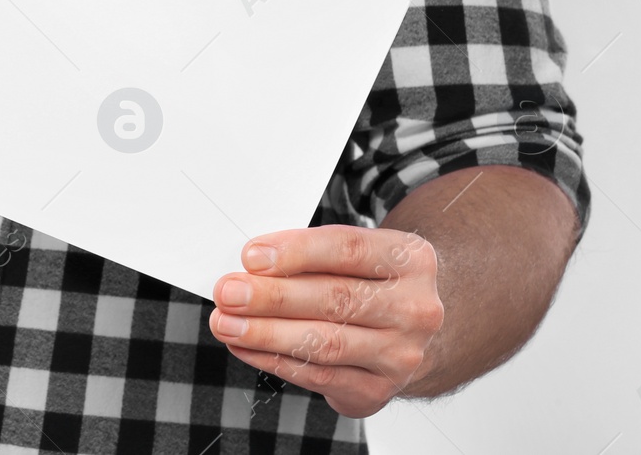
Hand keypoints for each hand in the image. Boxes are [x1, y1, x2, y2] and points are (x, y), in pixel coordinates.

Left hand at [208, 225, 444, 417]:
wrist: (410, 329)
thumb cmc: (368, 279)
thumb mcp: (354, 253)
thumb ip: (310, 253)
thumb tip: (253, 265)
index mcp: (410, 260)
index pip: (348, 250)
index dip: (296, 252)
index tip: (252, 256)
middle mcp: (414, 309)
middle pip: (335, 299)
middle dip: (272, 297)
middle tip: (228, 292)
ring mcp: (401, 354)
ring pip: (324, 343)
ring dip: (266, 333)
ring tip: (226, 323)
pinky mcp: (378, 389)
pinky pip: (318, 376)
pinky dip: (274, 361)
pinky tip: (244, 347)